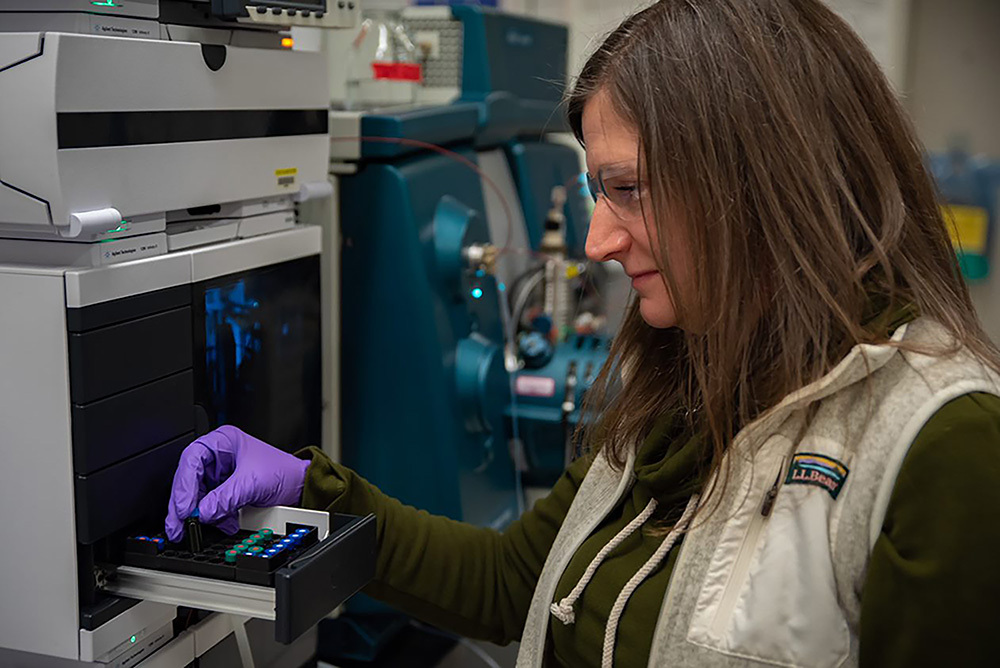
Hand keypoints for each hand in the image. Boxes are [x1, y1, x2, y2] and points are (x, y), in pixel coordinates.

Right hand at [165, 425, 309, 541]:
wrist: (300, 487)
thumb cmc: (283, 471)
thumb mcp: (253, 482)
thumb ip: (227, 497)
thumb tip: (204, 512)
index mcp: (223, 442)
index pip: (192, 459)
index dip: (184, 484)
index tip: (184, 507)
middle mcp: (218, 457)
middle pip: (189, 479)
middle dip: (184, 504)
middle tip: (178, 526)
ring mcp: (220, 475)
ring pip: (197, 496)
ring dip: (199, 515)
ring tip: (196, 530)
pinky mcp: (224, 492)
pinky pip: (209, 506)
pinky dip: (213, 518)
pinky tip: (222, 524)